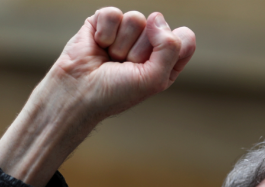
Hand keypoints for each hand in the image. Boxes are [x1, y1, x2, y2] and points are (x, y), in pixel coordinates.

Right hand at [53, 8, 195, 118]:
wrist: (79, 92)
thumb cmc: (117, 93)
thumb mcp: (155, 79)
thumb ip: (170, 48)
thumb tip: (156, 16)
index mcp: (166, 59)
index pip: (185, 38)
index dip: (170, 48)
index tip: (151, 66)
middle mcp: (148, 44)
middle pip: (159, 27)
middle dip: (140, 51)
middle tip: (124, 67)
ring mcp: (126, 32)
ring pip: (136, 18)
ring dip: (121, 44)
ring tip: (111, 58)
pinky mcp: (104, 22)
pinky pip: (113, 14)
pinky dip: (105, 33)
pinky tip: (98, 46)